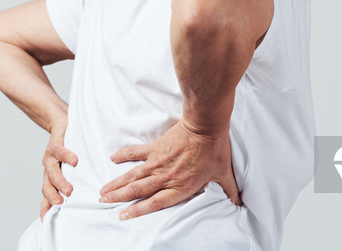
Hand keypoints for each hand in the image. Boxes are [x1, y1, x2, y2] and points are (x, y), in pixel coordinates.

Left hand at [40, 120, 77, 220]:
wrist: (60, 124)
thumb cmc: (68, 149)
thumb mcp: (69, 168)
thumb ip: (72, 182)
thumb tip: (84, 200)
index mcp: (51, 178)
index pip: (46, 196)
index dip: (45, 207)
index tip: (47, 220)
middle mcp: (49, 169)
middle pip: (47, 186)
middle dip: (52, 196)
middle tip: (61, 205)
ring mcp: (50, 157)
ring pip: (52, 171)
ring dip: (60, 182)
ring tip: (69, 190)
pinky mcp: (55, 144)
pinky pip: (60, 151)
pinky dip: (67, 156)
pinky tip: (75, 161)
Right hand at [98, 118, 239, 219]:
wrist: (205, 124)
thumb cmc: (215, 149)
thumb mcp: (223, 173)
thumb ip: (229, 190)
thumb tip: (239, 204)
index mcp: (181, 186)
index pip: (155, 203)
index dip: (138, 211)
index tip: (123, 216)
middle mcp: (166, 176)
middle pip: (138, 191)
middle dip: (119, 198)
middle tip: (103, 203)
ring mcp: (158, 161)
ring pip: (133, 175)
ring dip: (117, 183)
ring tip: (103, 191)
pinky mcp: (155, 147)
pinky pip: (136, 152)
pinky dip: (124, 155)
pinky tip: (112, 159)